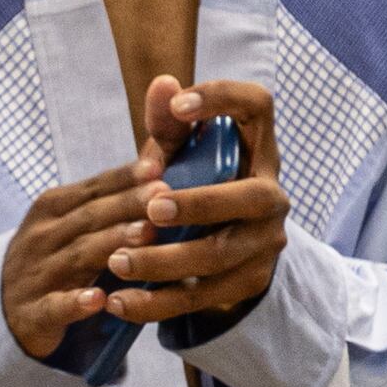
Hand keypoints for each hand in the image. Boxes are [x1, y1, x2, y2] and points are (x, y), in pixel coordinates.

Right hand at [0, 154, 151, 360]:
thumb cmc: (50, 260)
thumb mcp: (66, 225)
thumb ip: (105, 202)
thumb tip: (158, 165)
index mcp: (50, 212)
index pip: (91, 190)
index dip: (122, 178)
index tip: (156, 168)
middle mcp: (40, 239)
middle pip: (88, 218)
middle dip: (127, 204)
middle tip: (164, 195)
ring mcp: (34, 276)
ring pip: (76, 256)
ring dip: (111, 243)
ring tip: (146, 234)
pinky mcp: (32, 314)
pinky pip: (54, 307)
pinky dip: (74, 303)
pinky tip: (97, 300)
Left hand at [114, 75, 287, 324]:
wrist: (219, 253)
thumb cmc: (195, 188)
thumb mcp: (179, 157)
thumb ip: (168, 126)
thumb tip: (162, 83)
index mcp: (257, 151)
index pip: (259, 107)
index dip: (224, 99)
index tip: (179, 106)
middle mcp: (270, 196)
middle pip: (250, 197)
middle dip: (200, 202)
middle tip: (151, 206)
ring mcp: (262, 243)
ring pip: (220, 255)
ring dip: (166, 260)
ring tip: (116, 261)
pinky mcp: (244, 283)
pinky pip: (201, 298)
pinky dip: (157, 302)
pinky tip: (119, 302)